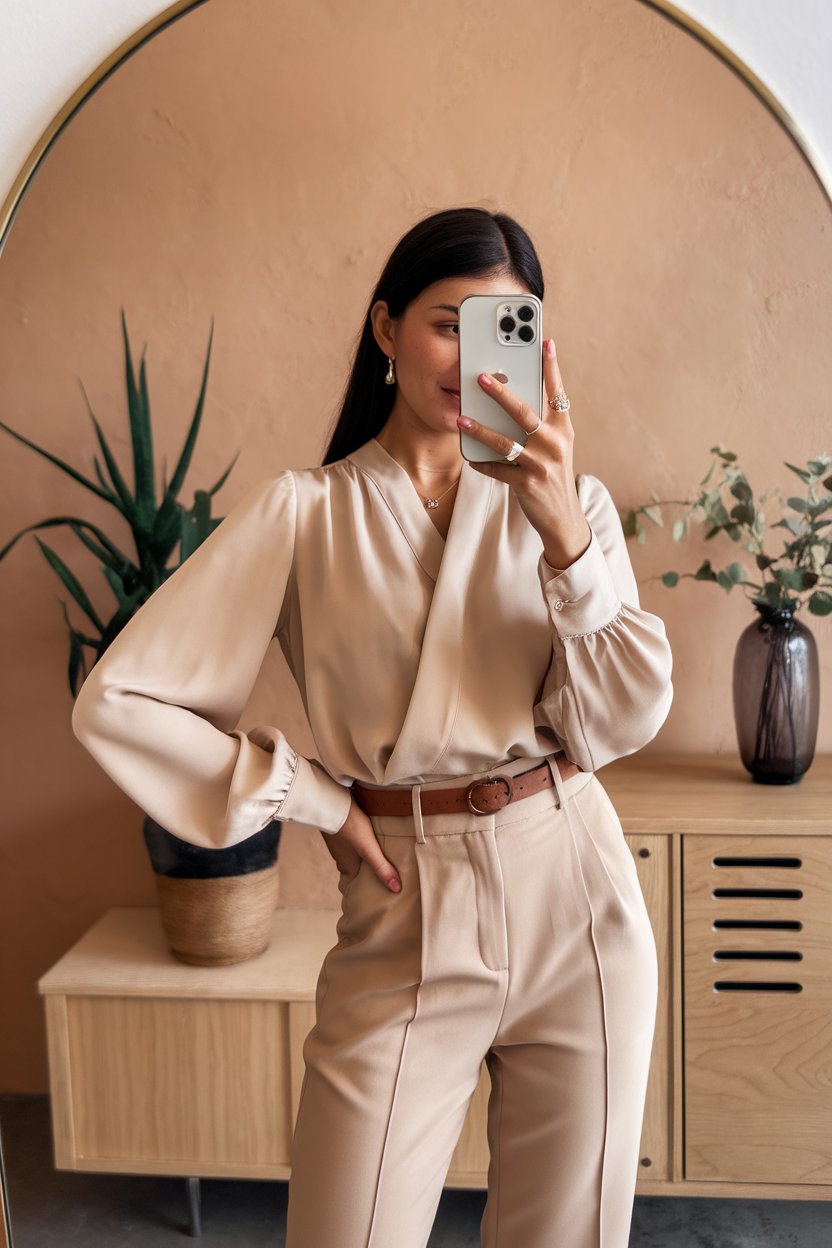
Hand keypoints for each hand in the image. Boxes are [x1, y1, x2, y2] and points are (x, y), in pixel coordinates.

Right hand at [319, 797, 401, 892]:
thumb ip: (381, 867)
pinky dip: (360, 846)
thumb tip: (396, 889)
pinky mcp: (341, 831)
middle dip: (364, 877)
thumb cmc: (349, 826)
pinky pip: (351, 844)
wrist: (331, 801)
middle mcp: (341, 858)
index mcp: (347, 867)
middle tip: (380, 878)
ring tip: (381, 858)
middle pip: (352, 872)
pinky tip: (371, 839)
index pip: (347, 887)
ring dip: (363, 860)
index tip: (368, 897)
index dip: (355, 893)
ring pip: (352, 857)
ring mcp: (339, 844)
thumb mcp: (369, 848)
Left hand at [457, 337, 591, 569]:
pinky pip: (497, 469)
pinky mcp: (527, 484)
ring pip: (506, 442)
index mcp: (563, 429)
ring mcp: (541, 465)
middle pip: (525, 413)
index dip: (551, 367)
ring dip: (481, 429)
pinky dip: (481, 462)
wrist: (563, 518)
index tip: (545, 342)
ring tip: (461, 419)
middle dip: (502, 393)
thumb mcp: (555, 447)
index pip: (557, 392)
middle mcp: (555, 443)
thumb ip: (541, 424)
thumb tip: (512, 399)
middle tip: (482, 377)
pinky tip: (468, 456)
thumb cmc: (553, 475)